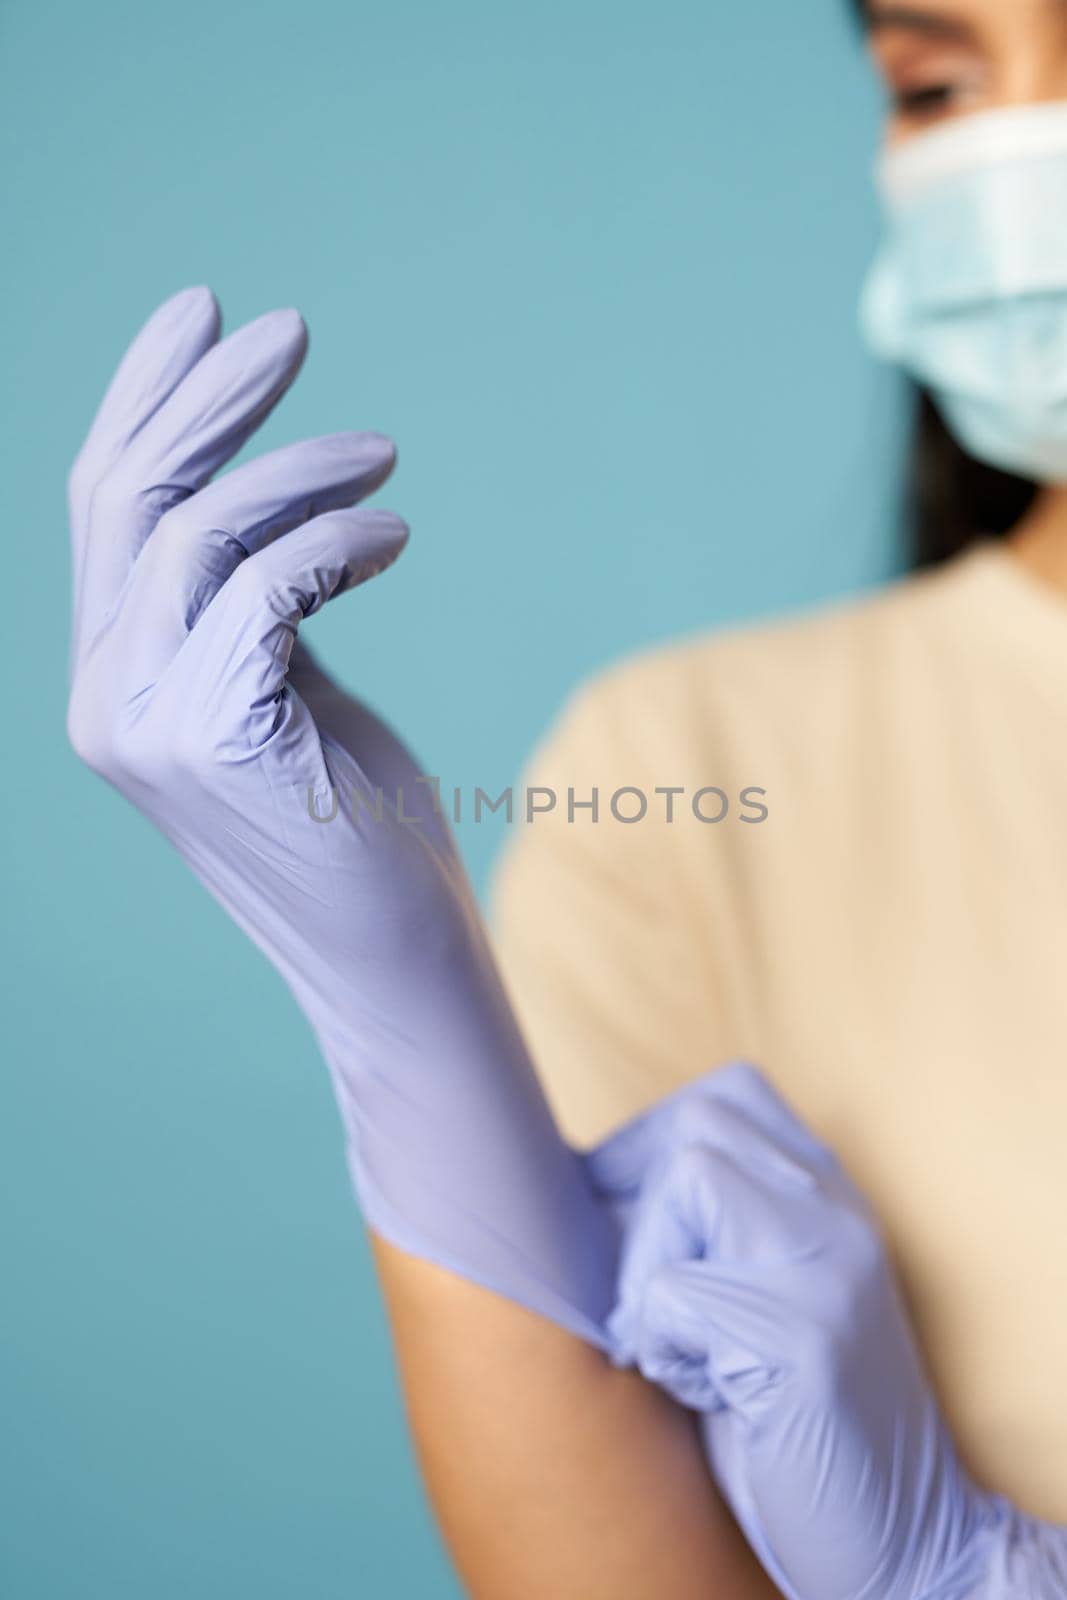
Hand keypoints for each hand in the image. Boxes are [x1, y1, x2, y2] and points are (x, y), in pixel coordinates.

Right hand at [67, 287, 617, 1343]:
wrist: (394, 957)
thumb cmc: (358, 828)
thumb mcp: (289, 691)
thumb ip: (250, 606)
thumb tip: (272, 495)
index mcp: (114, 678)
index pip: (105, 509)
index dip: (146, 399)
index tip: (203, 313)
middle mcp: (105, 698)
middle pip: (129, 501)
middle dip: (208, 399)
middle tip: (292, 327)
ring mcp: (144, 725)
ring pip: (192, 536)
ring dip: (294, 468)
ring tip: (385, 454)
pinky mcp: (211, 742)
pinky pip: (262, 590)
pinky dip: (332, 542)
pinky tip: (395, 536)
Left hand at [588, 1062, 1022, 1599]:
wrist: (907, 1542)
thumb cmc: (799, 1423)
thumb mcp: (765, 1297)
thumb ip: (715, 1228)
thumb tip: (581, 1173)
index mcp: (831, 1200)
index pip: (730, 1096)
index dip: (654, 1145)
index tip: (628, 1224)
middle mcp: (839, 1216)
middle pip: (696, 1128)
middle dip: (643, 1209)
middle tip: (650, 1303)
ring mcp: (829, 1269)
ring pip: (686, 1185)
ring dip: (649, 1278)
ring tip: (685, 1354)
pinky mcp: (804, 1337)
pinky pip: (672, 1297)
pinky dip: (662, 1351)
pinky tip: (711, 1397)